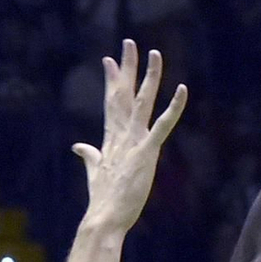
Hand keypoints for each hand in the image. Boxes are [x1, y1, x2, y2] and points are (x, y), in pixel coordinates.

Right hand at [73, 40, 187, 231]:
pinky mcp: (146, 152)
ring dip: (149, 77)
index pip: (112, 103)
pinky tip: (182, 90)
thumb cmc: (103, 199)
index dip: (112, 81)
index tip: (109, 60)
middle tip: (129, 43)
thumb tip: (78, 146)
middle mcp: (121, 135)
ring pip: (142, 102)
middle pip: (124, 94)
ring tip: (154, 54)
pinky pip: (162, 126)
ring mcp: (133, 142)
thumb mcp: (95, 172)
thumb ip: (89, 155)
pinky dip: (173, 108)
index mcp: (111, 138)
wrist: (105, 217)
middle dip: (126, 68)